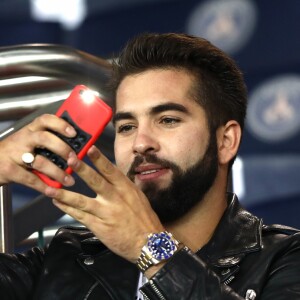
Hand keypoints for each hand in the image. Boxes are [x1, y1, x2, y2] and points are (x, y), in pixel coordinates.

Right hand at [0, 114, 76, 191]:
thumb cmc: (14, 151)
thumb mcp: (28, 141)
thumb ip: (47, 141)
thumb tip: (73, 148)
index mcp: (31, 130)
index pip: (46, 120)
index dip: (61, 125)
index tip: (74, 133)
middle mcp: (23, 139)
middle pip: (45, 138)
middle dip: (62, 148)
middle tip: (74, 159)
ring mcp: (15, 154)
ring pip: (40, 161)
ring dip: (58, 172)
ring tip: (69, 180)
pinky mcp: (9, 170)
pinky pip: (31, 179)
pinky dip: (44, 186)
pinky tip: (53, 190)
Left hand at [45, 146, 164, 262]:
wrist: (148, 243)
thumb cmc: (144, 218)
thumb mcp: (138, 197)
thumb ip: (123, 186)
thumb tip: (110, 175)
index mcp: (126, 189)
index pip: (111, 171)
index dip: (99, 159)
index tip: (89, 148)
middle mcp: (115, 199)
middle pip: (95, 181)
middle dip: (81, 169)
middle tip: (69, 159)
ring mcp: (105, 213)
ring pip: (82, 201)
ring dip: (64, 193)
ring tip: (50, 188)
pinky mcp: (98, 226)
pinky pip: (80, 216)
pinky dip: (67, 209)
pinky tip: (57, 203)